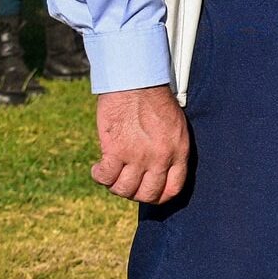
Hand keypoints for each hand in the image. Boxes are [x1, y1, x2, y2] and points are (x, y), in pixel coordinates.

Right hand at [93, 85, 190, 203]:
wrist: (137, 82)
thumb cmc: (155, 100)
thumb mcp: (176, 126)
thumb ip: (170, 150)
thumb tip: (160, 170)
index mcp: (179, 151)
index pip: (173, 189)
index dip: (158, 196)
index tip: (148, 192)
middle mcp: (160, 158)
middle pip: (146, 194)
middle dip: (135, 193)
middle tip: (127, 182)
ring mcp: (138, 156)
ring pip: (124, 189)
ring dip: (115, 185)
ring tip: (112, 174)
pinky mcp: (116, 151)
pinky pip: (105, 178)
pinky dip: (99, 176)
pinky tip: (98, 168)